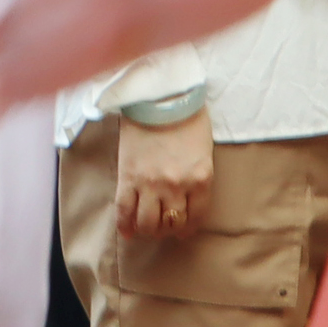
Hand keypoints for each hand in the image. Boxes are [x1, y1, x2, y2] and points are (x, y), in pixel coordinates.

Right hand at [114, 109, 213, 241]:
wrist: (159, 94)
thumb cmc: (186, 116)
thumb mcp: (203, 148)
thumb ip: (197, 175)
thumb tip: (188, 198)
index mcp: (200, 178)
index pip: (195, 217)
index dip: (187, 227)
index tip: (182, 228)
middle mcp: (177, 186)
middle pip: (171, 223)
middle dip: (167, 228)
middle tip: (162, 224)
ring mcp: (151, 184)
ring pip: (148, 223)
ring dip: (148, 229)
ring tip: (146, 225)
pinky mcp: (129, 177)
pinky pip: (124, 211)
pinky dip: (125, 226)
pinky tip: (127, 231)